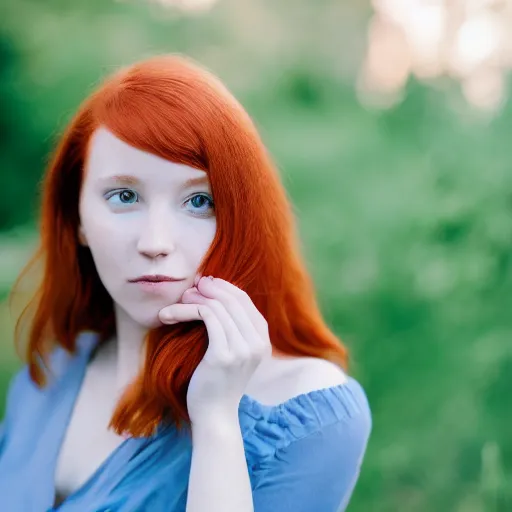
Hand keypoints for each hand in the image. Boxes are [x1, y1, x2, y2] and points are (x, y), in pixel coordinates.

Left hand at [158, 276, 271, 424]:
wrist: (214, 416)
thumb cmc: (218, 381)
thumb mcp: (233, 351)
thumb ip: (233, 327)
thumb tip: (215, 293)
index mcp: (263, 339)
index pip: (244, 300)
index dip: (223, 287)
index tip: (203, 283)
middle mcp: (258, 342)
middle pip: (233, 300)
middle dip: (208, 289)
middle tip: (188, 289)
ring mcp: (243, 349)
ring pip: (216, 306)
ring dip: (192, 299)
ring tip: (177, 302)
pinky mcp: (224, 355)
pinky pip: (206, 317)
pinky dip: (185, 310)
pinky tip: (169, 315)